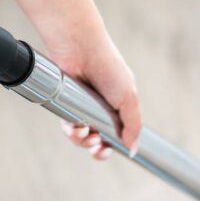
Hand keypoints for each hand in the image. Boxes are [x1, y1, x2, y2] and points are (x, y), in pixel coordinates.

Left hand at [50, 33, 141, 161]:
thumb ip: (133, 126)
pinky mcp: (66, 104)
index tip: (107, 151)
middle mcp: (101, 110)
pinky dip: (71, 130)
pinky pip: (67, 126)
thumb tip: (133, 151)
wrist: (81, 49)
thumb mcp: (129, 98)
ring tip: (85, 133)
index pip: (117, 136)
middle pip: (98, 141)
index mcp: (119, 108)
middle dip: (96, 149)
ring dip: (82, 141)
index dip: (111, 147)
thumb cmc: (108, 68)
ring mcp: (82, 108)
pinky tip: (75, 126)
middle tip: (97, 148)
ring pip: (80, 136)